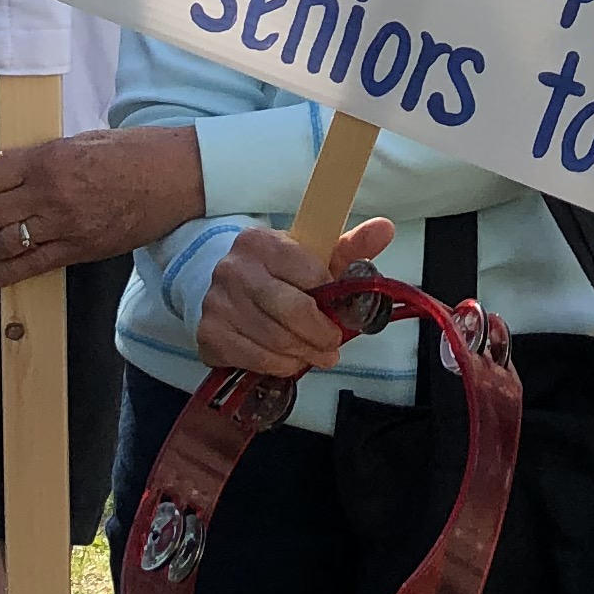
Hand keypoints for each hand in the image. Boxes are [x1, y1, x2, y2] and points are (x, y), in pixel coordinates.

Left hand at [0, 125, 208, 289]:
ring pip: (2, 244)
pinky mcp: (79, 250)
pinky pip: (29, 268)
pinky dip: (2, 275)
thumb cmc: (137, 152)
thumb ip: (46, 158)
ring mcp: (64, 225)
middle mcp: (50, 193)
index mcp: (49, 159)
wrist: (177, 176)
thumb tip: (17, 173)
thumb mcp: (82, 141)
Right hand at [193, 218, 398, 377]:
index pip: (310, 275)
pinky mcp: (209, 334)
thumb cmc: (282, 274)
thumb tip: (384, 228)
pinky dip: (280, 365)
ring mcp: (217, 303)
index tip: (340, 309)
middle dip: (321, 334)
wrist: (230, 290)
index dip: (332, 298)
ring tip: (316, 354)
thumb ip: (352, 246)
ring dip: (304, 354)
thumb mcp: (316, 256)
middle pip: (292, 312)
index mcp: (261, 242)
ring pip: (275, 340)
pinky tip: (290, 360)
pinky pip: (255, 359)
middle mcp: (233, 269)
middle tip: (333, 345)